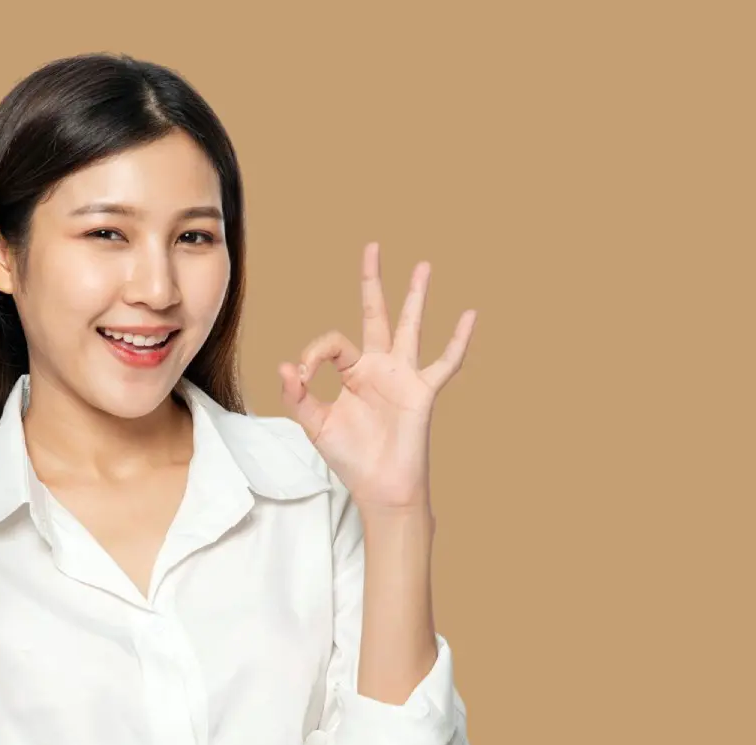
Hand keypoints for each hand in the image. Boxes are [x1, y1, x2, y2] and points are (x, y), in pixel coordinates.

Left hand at [279, 242, 475, 513]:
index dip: (313, 353)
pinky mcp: (423, 391)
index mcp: (351, 372)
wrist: (380, 487)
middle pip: (375, 314)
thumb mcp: (315, 426)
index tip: (302, 374)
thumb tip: (285, 367)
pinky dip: (459, 340)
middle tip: (373, 247)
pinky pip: (446, 361)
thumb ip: (298, 397)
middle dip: (372, 282)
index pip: (332, 344)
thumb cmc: (350, 458)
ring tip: (423, 266)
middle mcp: (378, 367)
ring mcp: (403, 376)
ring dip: (416, 296)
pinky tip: (470, 314)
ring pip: (410, 326)